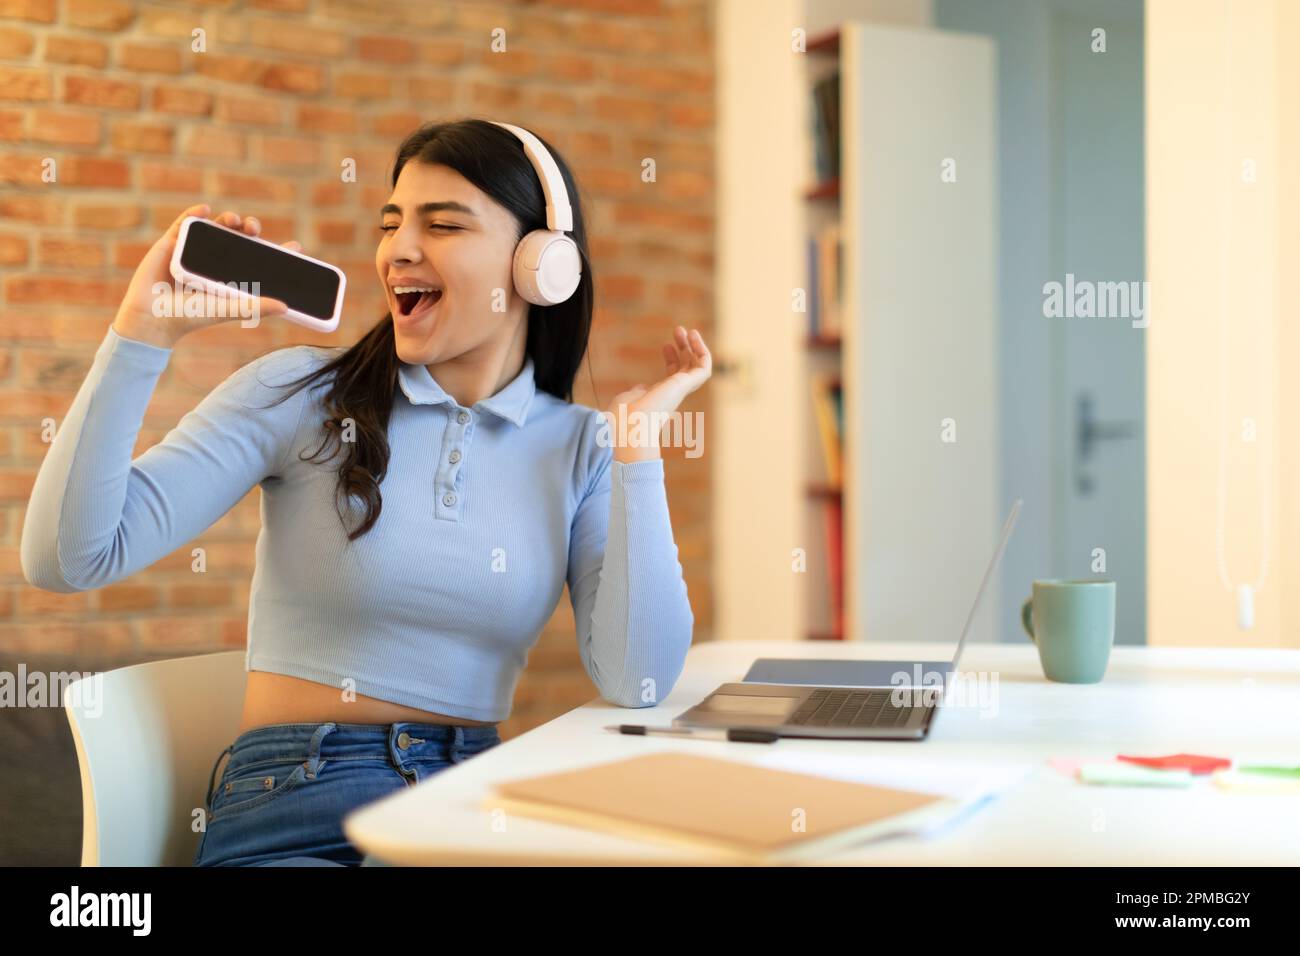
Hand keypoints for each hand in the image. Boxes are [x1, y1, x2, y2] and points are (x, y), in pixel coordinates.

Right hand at [112, 204, 301, 347]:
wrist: (152, 317)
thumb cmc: (190, 316)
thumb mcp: (227, 310)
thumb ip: (254, 307)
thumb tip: (286, 307)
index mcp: (231, 277)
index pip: (258, 261)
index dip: (276, 253)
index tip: (297, 246)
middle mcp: (214, 262)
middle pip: (238, 240)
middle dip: (250, 230)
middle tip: (254, 228)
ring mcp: (193, 251)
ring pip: (215, 229)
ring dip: (227, 220)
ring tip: (235, 220)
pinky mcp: (171, 244)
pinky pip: (184, 223)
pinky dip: (194, 213)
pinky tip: (204, 209)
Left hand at [604, 326, 711, 462]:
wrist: (629, 424)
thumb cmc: (624, 415)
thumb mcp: (629, 397)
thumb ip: (638, 391)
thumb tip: (641, 388)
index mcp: (660, 398)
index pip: (672, 377)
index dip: (672, 359)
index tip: (665, 346)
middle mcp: (673, 395)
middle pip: (686, 369)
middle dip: (684, 349)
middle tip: (678, 330)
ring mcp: (680, 391)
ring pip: (697, 368)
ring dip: (695, 347)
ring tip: (686, 330)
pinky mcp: (686, 386)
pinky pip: (704, 368)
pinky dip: (702, 351)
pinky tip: (694, 337)